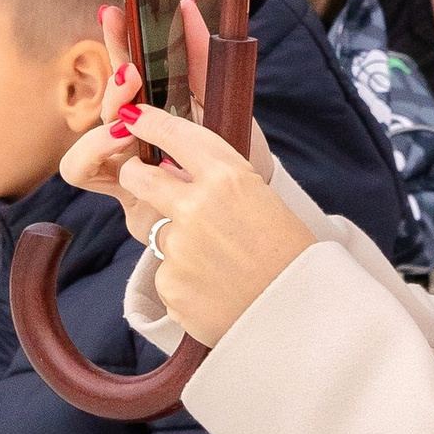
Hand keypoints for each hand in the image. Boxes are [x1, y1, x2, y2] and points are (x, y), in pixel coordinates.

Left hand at [60, 99, 313, 348]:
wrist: (300, 315)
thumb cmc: (288, 253)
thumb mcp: (260, 199)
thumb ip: (217, 183)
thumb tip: (172, 171)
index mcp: (227, 177)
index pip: (174, 135)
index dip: (149, 122)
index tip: (133, 118)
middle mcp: (196, 208)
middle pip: (139, 177)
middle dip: (134, 174)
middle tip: (142, 178)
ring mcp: (179, 248)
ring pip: (158, 233)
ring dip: (179, 243)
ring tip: (219, 263)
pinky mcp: (170, 285)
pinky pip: (167, 273)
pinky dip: (186, 280)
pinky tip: (217, 289)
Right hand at [75, 3, 268, 185]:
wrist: (245, 209)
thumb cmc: (237, 154)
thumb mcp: (225, 101)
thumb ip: (202, 59)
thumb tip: (186, 7)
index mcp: (160, 107)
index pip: (129, 66)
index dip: (117, 39)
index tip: (112, 13)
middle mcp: (135, 132)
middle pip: (106, 95)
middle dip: (112, 78)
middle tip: (130, 73)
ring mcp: (122, 161)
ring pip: (86, 130)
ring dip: (102, 120)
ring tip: (127, 123)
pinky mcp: (118, 191)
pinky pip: (80, 169)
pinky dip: (94, 152)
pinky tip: (121, 146)